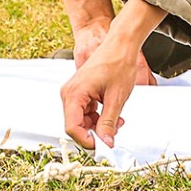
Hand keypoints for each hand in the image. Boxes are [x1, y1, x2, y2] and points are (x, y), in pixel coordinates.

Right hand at [61, 25, 150, 148]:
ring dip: (98, 125)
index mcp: (74, 93)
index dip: (87, 140)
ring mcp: (74, 92)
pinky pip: (85, 111)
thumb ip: (109, 123)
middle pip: (75, 125)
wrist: (121, 45)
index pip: (72, 127)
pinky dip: (98, 116)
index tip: (102, 146)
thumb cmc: (118, 63)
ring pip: (81, 120)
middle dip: (94, 132)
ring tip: (117, 121)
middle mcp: (69, 93)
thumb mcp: (116, 98)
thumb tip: (105, 143)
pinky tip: (112, 113)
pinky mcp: (80, 92)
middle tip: (113, 133)